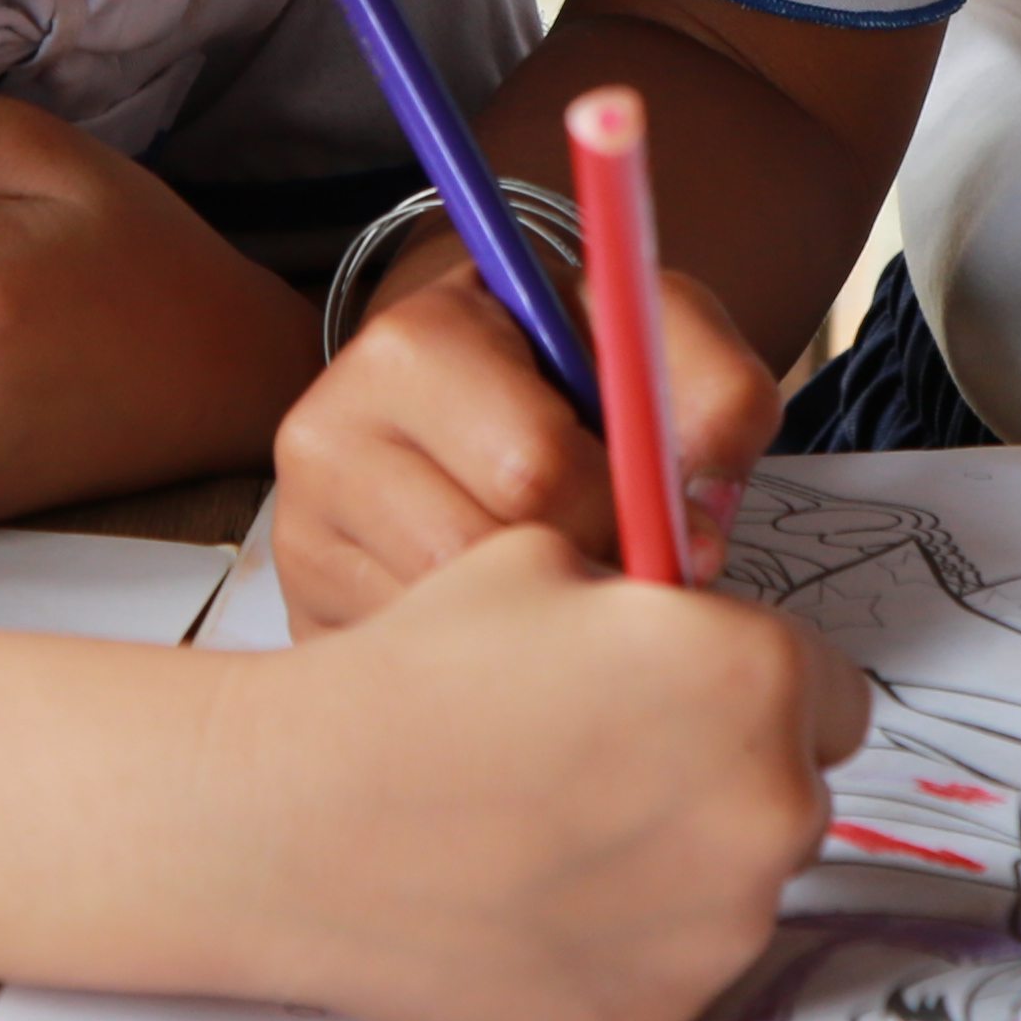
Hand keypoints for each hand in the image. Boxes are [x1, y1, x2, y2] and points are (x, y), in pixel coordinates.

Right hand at [217, 520, 866, 1020]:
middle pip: (792, 789)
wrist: (306, 822)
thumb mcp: (548, 567)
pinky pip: (680, 958)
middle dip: (722, 773)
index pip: (830, 693)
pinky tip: (538, 895)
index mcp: (756, 676)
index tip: (692, 697)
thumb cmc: (418, 679)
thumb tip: (694, 634)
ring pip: (738, 880)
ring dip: (681, 857)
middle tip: (609, 763)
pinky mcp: (664, 1010)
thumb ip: (659, 606)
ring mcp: (721, 925)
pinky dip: (632, 933)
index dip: (755, 689)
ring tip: (556, 831)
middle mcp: (768, 806)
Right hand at [267, 248, 783, 630]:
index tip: (667, 521)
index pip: (534, 467)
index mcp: (415, 342)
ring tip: (567, 586)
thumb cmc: (575, 371)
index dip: (623, 510)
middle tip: (618, 562)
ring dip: (535, 631)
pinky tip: (512, 626)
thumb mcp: (654, 341)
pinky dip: (486, 670)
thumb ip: (719, 389)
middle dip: (577, 573)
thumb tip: (699, 525)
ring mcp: (304, 530)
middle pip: (483, 558)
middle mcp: (330, 430)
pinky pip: (415, 680)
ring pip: (448, 633)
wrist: (469, 396)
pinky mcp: (301, 612)